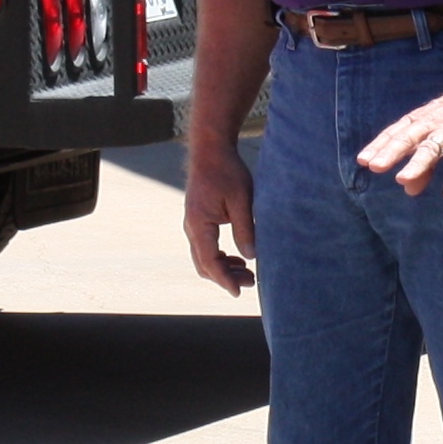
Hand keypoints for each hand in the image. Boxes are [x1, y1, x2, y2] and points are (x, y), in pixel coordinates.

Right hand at [184, 136, 258, 293]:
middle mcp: (192, 227)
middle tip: (250, 282)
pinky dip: (219, 257)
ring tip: (247, 273)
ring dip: (223, 268)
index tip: (239, 292)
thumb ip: (245, 229)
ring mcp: (193, 224)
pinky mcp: (198, 220)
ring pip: (203, 258)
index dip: (224, 279)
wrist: (211, 151)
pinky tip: (237, 258)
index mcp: (200, 224)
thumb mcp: (242, 200)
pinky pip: (205, 247)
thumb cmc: (227, 172)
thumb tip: (251, 256)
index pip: (209, 261)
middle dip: (225, 277)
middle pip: (204, 264)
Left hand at [357, 81, 442, 198]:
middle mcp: (432, 124)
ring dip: (417, 163)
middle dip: (391, 152)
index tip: (362, 160)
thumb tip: (408, 189)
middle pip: (409, 137)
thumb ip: (423, 165)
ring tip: (402, 179)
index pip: (395, 132)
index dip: (379, 145)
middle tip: (375, 166)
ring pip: (432, 147)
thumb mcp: (436, 137)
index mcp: (419, 120)